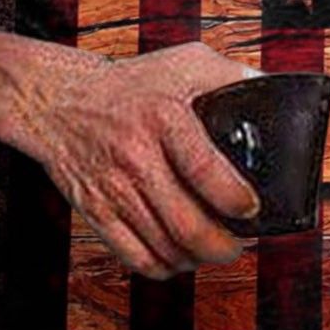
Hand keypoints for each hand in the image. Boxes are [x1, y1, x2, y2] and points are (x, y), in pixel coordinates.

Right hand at [30, 41, 263, 277]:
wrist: (58, 99)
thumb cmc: (129, 83)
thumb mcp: (183, 63)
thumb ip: (229, 76)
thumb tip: (270, 94)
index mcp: (164, 118)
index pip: (205, 170)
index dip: (235, 200)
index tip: (251, 209)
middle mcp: (136, 156)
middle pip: (186, 225)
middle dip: (223, 247)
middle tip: (238, 244)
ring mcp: (113, 187)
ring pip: (164, 248)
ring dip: (196, 259)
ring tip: (211, 250)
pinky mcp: (95, 209)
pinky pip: (133, 257)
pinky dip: (162, 267)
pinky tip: (176, 256)